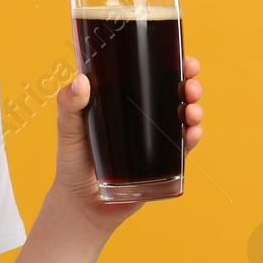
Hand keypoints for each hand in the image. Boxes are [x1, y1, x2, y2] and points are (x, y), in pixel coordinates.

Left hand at [51, 55, 204, 236]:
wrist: (82, 204)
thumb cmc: (73, 161)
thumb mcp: (68, 129)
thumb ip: (68, 105)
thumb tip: (81, 81)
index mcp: (125, 99)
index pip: (152, 74)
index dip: (172, 63)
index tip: (184, 59)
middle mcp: (144, 115)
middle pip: (174, 92)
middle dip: (189, 84)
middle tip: (190, 84)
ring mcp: (155, 139)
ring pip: (184, 116)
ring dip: (194, 109)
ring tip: (191, 110)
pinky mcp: (162, 163)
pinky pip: (183, 147)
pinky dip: (192, 137)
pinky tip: (192, 132)